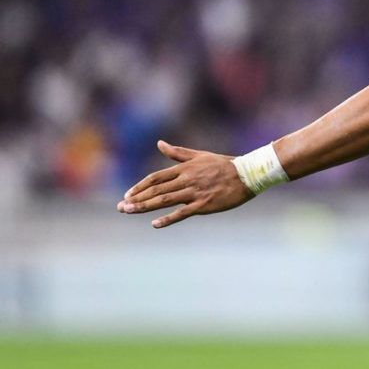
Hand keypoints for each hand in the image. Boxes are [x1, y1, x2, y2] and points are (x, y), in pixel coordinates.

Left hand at [117, 140, 253, 227]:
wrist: (246, 174)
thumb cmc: (223, 165)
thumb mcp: (199, 155)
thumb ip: (177, 152)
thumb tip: (159, 143)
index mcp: (184, 168)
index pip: (156, 178)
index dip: (140, 186)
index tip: (128, 194)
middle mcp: (186, 180)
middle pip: (156, 190)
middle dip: (136, 199)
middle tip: (121, 207)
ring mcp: (194, 192)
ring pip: (164, 200)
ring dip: (145, 207)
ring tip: (129, 212)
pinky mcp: (204, 204)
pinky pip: (182, 213)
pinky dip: (168, 218)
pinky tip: (155, 224)